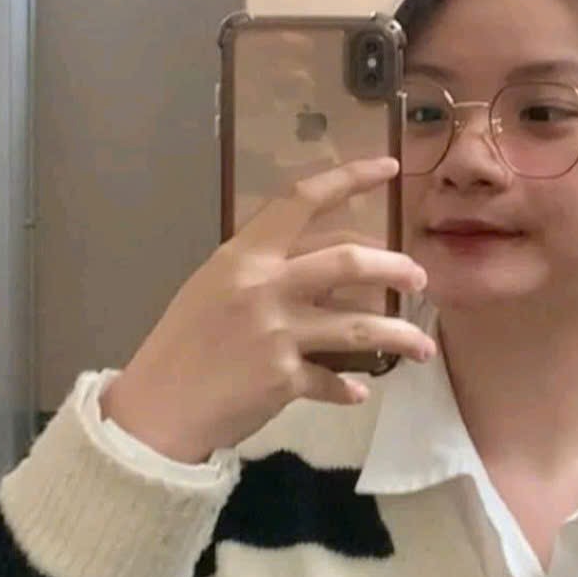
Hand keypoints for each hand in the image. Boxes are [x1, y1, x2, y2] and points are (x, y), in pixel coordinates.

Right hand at [100, 157, 434, 463]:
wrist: (155, 410)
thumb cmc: (182, 342)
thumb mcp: (214, 286)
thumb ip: (266, 268)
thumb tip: (326, 262)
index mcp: (245, 255)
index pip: (302, 201)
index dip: (350, 178)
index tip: (391, 167)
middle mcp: (265, 286)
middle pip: (350, 262)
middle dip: (396, 268)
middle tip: (419, 279)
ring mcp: (277, 333)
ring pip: (361, 326)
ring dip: (401, 336)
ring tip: (422, 346)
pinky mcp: (285, 379)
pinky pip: (334, 380)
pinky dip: (349, 388)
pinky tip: (358, 391)